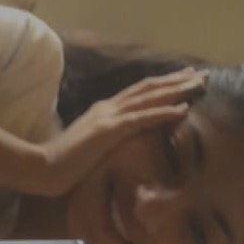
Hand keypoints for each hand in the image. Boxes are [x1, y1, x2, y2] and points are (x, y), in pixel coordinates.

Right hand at [32, 70, 207, 197]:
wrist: (42, 169)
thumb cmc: (62, 165)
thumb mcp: (89, 147)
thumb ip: (105, 139)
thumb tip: (119, 141)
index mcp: (103, 110)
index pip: (138, 92)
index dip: (163, 83)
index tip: (184, 78)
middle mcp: (108, 107)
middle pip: (148, 88)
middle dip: (177, 80)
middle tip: (201, 74)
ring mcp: (108, 117)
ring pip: (149, 98)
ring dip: (176, 90)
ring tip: (199, 84)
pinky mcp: (108, 131)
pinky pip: (142, 119)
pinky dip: (164, 112)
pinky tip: (183, 110)